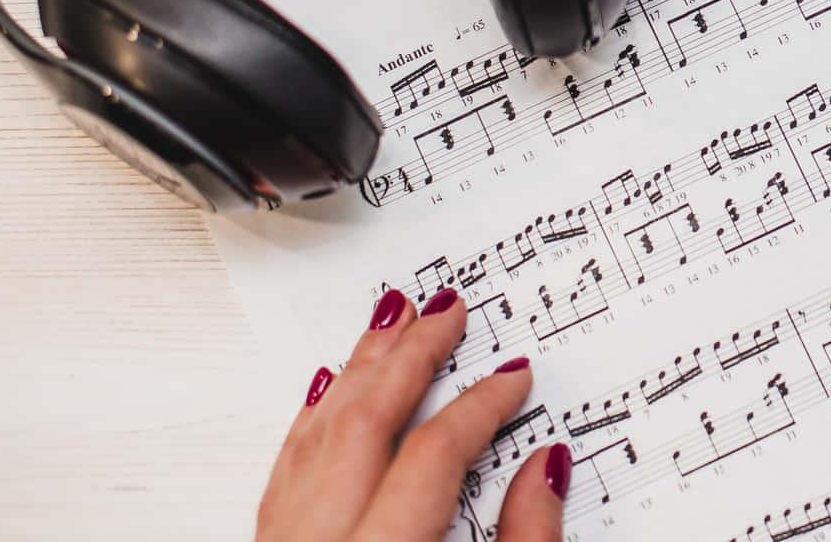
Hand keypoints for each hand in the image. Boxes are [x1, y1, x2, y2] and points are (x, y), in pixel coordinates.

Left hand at [256, 287, 570, 541]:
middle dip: (412, 356)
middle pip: (365, 423)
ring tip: (390, 320)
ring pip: (317, 435)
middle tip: (447, 311)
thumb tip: (545, 469)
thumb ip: (525, 539)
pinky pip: (285, 468)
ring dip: (360, 369)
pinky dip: (312, 418)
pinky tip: (329, 387)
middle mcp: (323, 541)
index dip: (481, 407)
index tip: (512, 379)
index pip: (434, 453)